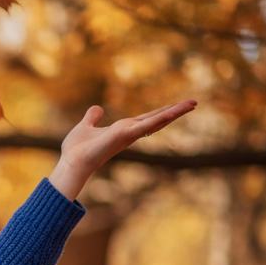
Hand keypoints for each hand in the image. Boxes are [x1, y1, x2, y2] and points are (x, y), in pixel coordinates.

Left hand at [48, 100, 197, 200]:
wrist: (71, 162)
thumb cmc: (76, 149)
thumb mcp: (85, 127)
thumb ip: (92, 118)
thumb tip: (97, 108)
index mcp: (123, 130)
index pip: (147, 119)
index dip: (162, 112)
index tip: (177, 106)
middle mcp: (129, 133)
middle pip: (157, 119)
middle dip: (175, 111)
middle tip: (194, 102)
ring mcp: (128, 134)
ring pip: (156, 121)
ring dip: (175, 112)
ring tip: (193, 104)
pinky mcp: (124, 135)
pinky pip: (146, 126)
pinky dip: (159, 119)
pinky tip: (173, 112)